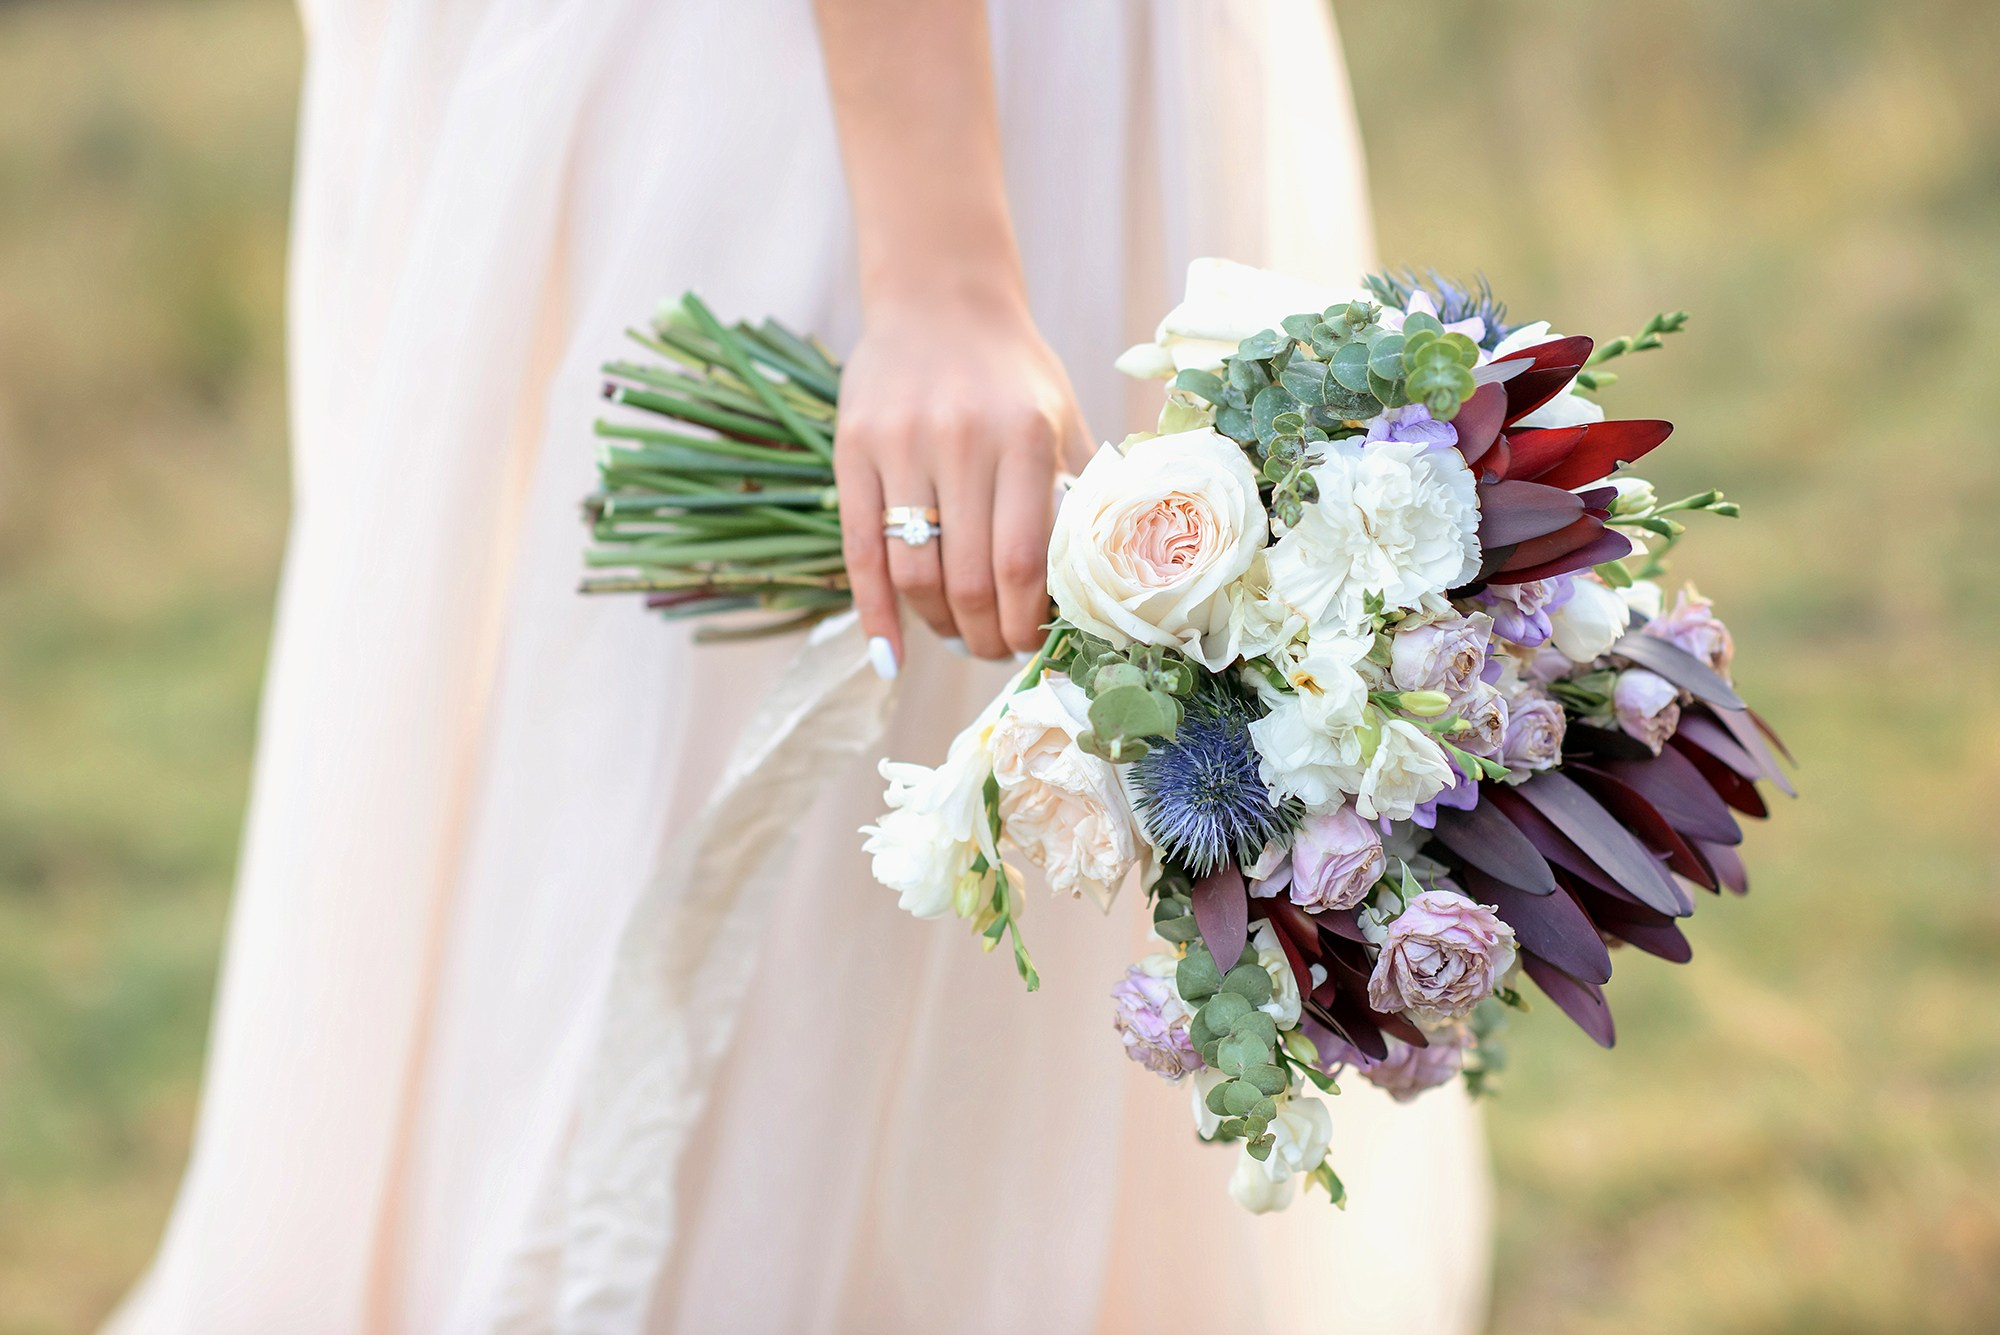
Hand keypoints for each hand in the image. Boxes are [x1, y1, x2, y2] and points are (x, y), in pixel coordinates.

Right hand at [834, 289, 1090, 670]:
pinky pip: (860, 551)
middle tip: (994, 649)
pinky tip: (890, 655)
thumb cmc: (1012, 374)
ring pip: (914, 572)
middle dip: (984, 636)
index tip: (1031, 642)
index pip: (1023, 564)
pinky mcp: (852, 449)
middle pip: (968, 579)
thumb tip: (1099, 590)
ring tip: (957, 635)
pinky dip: (876, 614)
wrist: (940, 297)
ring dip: (938, 626)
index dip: (1026, 622)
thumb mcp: (1062, 421)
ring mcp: (901, 444)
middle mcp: (962, 439)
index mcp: (1027, 437)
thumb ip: (1079, 496)